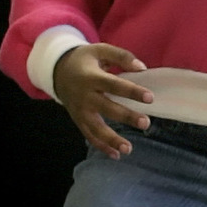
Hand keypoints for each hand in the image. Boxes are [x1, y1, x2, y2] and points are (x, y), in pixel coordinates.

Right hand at [55, 43, 152, 157]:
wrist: (56, 70)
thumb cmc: (84, 60)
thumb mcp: (100, 50)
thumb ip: (122, 56)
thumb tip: (142, 68)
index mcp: (91, 77)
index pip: (113, 85)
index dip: (131, 91)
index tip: (150, 98)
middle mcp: (84, 96)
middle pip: (106, 108)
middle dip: (126, 117)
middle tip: (146, 123)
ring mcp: (79, 110)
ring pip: (95, 127)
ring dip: (111, 139)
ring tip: (128, 149)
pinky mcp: (77, 119)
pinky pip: (88, 135)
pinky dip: (100, 146)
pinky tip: (116, 155)